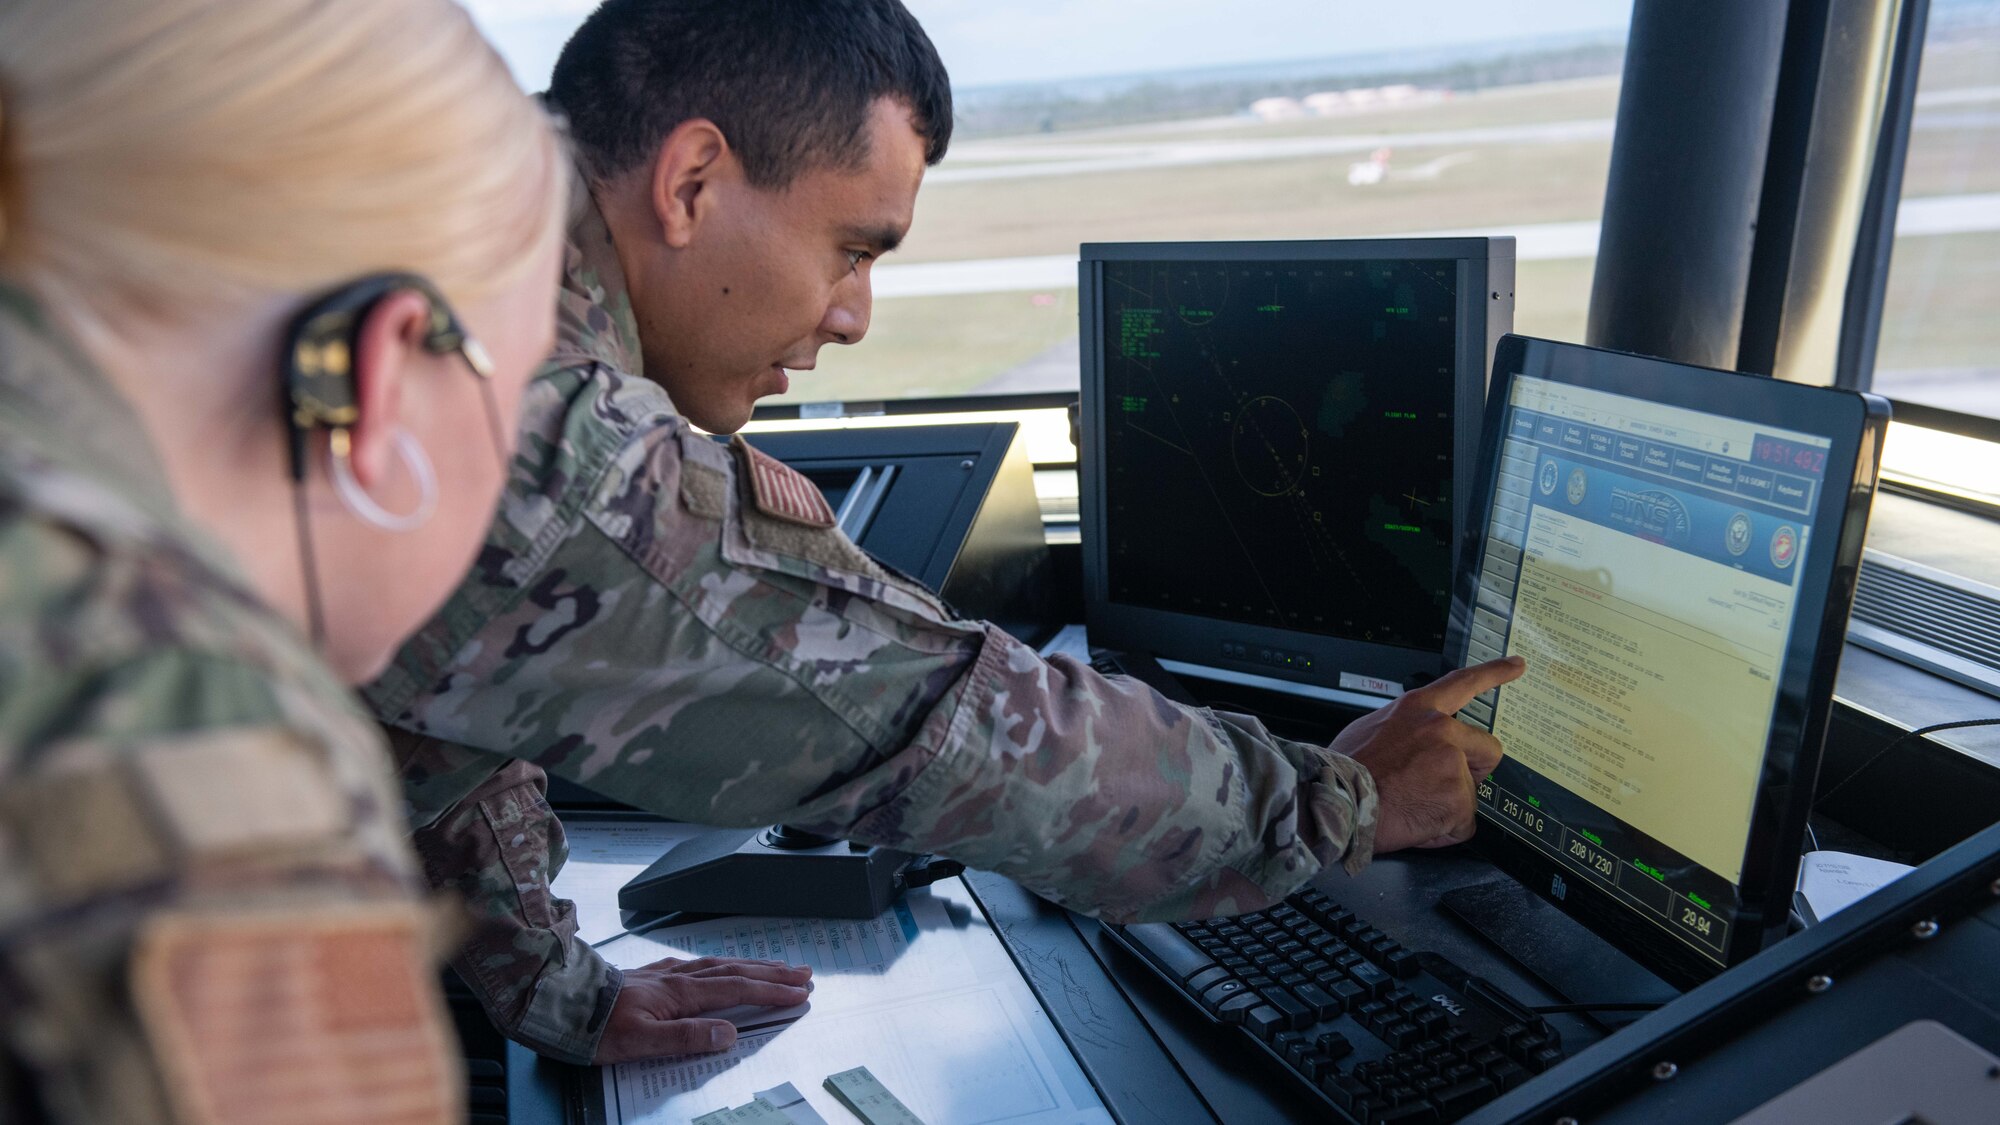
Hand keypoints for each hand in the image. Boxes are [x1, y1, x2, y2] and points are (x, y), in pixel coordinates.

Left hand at [591, 955, 812, 1063]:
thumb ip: (687, 1037)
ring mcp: (664, 974)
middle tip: (802, 974)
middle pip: (735, 971)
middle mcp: (677, 978)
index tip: (798, 994)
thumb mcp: (641, 1042)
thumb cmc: (595, 1027)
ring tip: (775, 966)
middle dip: (772, 973)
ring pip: (719, 964)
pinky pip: (698, 964)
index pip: (737, 989)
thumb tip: (729, 1033)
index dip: (771, 992)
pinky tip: (720, 965)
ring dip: (751, 965)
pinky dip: (720, 963)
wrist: (559, 1003)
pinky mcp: (650, 975)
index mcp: (680, 994)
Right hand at [1332, 656, 1524, 853]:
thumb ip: (1405, 730)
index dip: (1495, 673)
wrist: (1337, 801)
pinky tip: (1415, 823)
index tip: (1517, 666)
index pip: (1464, 683)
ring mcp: (1453, 764)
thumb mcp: (1371, 728)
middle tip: (1443, 786)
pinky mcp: (1459, 799)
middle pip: (1487, 750)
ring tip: (1411, 806)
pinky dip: (1442, 831)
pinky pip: (1461, 824)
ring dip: (1447, 806)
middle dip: (1474, 771)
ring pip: (1469, 793)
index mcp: (1418, 708)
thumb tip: (1412, 744)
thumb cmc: (1346, 769)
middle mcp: (1442, 730)